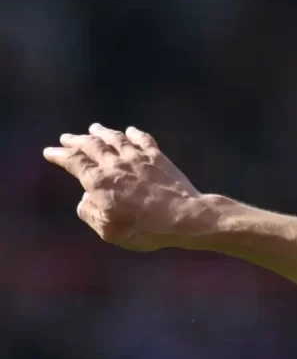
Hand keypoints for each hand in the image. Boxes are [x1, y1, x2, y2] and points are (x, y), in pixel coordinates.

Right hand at [41, 125, 210, 249]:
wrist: (184, 217)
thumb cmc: (145, 229)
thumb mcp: (108, 230)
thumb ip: (90, 212)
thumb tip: (87, 198)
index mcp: (98, 181)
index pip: (73, 161)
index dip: (59, 155)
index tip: (50, 151)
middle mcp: (115, 164)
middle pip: (91, 145)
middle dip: (76, 140)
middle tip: (67, 138)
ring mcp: (138, 158)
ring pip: (115, 138)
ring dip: (102, 132)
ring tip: (94, 128)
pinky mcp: (159, 158)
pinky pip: (143, 140)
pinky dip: (134, 134)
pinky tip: (131, 131)